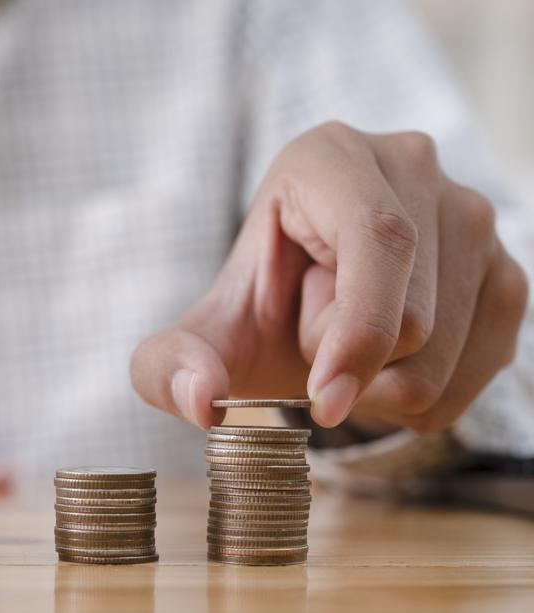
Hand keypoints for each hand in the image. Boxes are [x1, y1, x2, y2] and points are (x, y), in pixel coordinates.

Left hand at [131, 121, 527, 432]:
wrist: (306, 311)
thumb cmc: (257, 311)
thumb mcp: (198, 337)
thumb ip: (167, 365)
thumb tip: (200, 400)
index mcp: (329, 157)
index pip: (377, 238)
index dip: (359, 329)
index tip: (324, 401)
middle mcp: (413, 166)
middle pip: (414, 313)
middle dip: (350, 362)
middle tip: (312, 336)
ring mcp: (471, 214)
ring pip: (451, 346)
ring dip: (387, 380)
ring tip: (351, 340)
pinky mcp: (506, 266)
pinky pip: (484, 365)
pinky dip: (429, 395)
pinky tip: (390, 366)